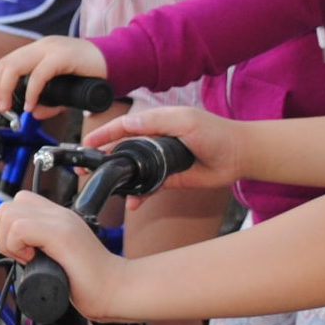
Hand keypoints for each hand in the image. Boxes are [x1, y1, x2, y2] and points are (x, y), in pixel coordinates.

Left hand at [0, 35, 105, 117]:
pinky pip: (40, 73)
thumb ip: (49, 101)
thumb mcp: (65, 91)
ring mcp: (52, 48)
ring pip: (16, 65)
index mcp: (40, 50)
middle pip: (7, 63)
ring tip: (7, 107)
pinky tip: (31, 104)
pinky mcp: (64, 56)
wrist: (120, 62)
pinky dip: (31, 91)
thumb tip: (32, 112)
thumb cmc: (93, 73)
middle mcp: (43, 46)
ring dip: (6, 88)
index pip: (8, 62)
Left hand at [0, 190, 128, 320]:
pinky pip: (20, 228)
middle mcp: (58, 215)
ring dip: (9, 240)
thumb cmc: (90, 282)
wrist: (116, 289)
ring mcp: (61, 221)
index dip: (10, 229)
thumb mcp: (58, 257)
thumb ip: (41, 247)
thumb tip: (18, 250)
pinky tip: (32, 259)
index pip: (18, 204)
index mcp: (57, 219)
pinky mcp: (61, 233)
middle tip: (23, 255)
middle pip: (9, 206)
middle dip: (4, 234)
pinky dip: (17, 246)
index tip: (23, 251)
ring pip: (10, 213)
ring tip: (28, 257)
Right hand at [83, 105, 242, 205]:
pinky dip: (138, 195)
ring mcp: (161, 160)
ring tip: (104, 187)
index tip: (87, 144)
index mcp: (156, 121)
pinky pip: (148, 187)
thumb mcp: (185, 121)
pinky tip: (133, 203)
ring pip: (132, 170)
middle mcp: (155, 140)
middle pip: (122, 149)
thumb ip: (157, 122)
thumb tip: (128, 123)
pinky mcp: (169, 178)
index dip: (104, 134)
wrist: (239, 155)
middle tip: (86, 168)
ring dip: (118, 180)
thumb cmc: (216, 132)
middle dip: (103, 158)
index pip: (123, 126)